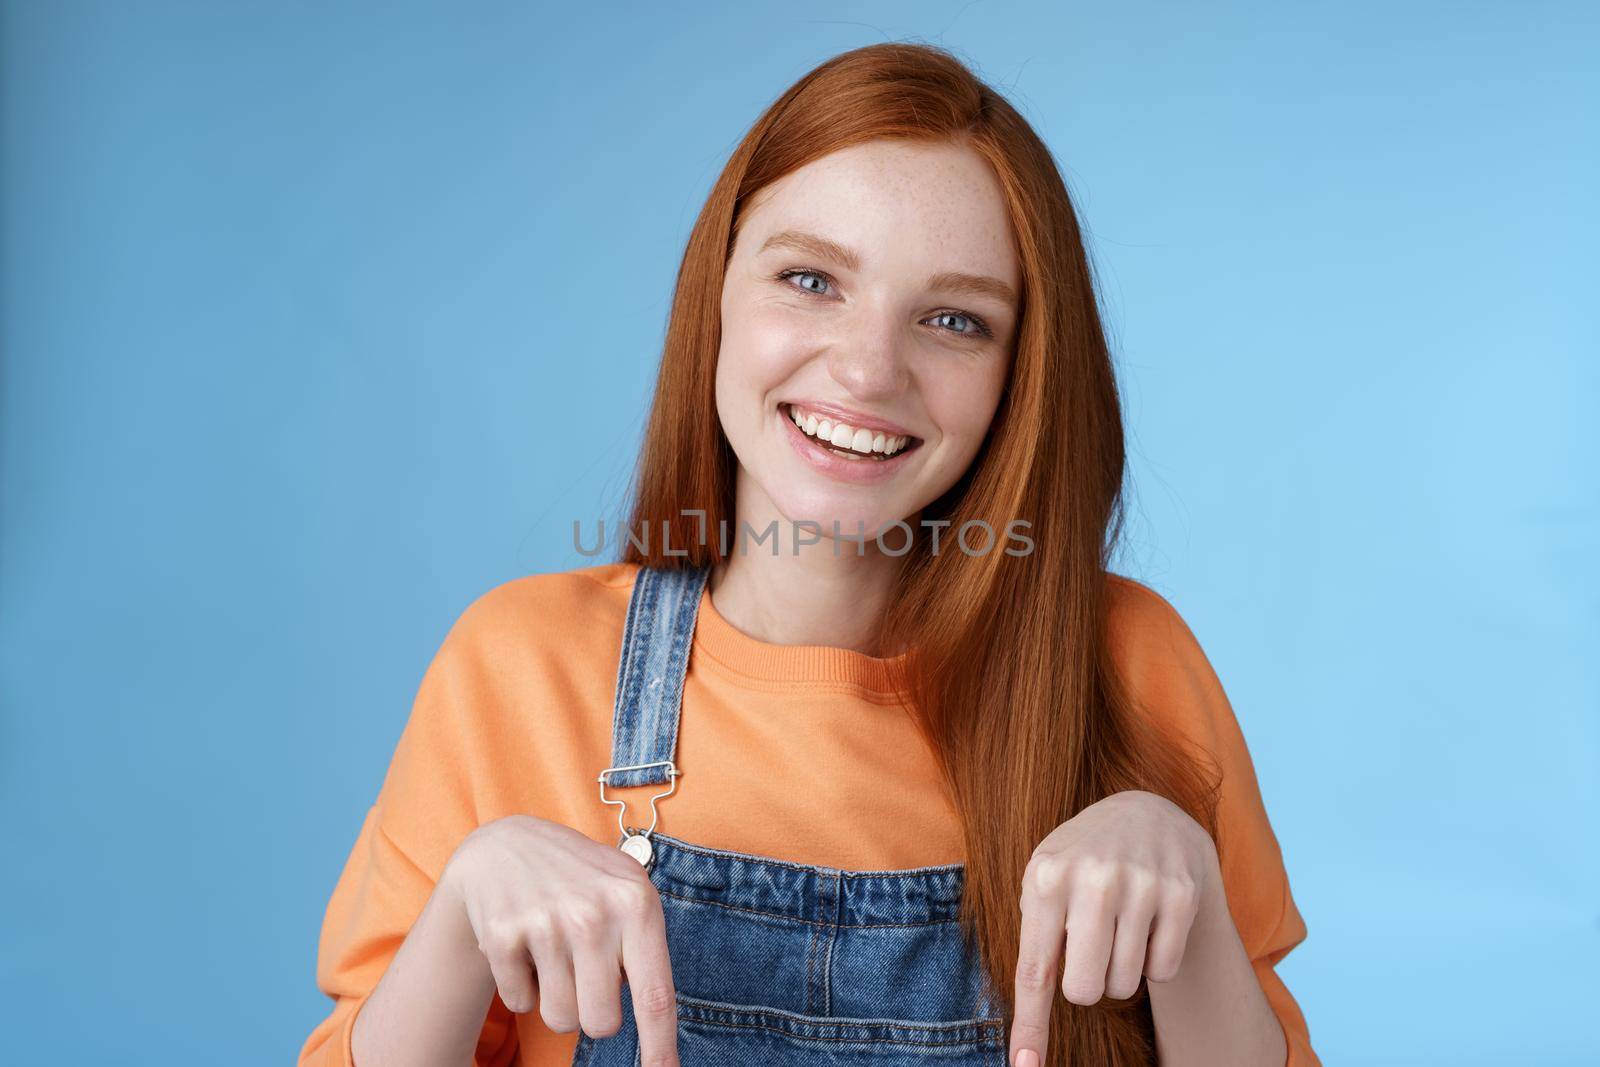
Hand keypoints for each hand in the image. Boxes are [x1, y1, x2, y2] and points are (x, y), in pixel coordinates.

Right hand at [440, 815, 679, 1065]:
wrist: (505, 846)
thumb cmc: (581, 881)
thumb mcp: (627, 893)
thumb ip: (645, 950)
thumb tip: (658, 1030)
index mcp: (636, 904)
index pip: (655, 995)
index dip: (661, 1046)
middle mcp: (593, 914)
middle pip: (601, 1023)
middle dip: (594, 1013)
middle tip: (585, 975)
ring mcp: (545, 922)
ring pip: (560, 1020)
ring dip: (557, 1000)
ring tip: (555, 954)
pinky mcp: (502, 934)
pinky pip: (520, 1005)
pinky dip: (522, 987)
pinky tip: (525, 946)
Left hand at [1008, 789, 1220, 1066]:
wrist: (1146, 813)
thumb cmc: (1080, 861)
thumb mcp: (1044, 882)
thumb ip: (1033, 942)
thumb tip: (1026, 1033)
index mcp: (1046, 877)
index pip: (1035, 970)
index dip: (1030, 1025)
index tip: (1024, 1066)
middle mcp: (1093, 878)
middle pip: (1085, 990)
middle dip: (1086, 986)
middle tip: (1091, 950)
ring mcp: (1141, 884)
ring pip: (1125, 985)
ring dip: (1120, 972)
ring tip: (1119, 927)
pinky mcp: (1182, 895)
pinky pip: (1163, 972)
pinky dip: (1154, 961)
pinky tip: (1149, 921)